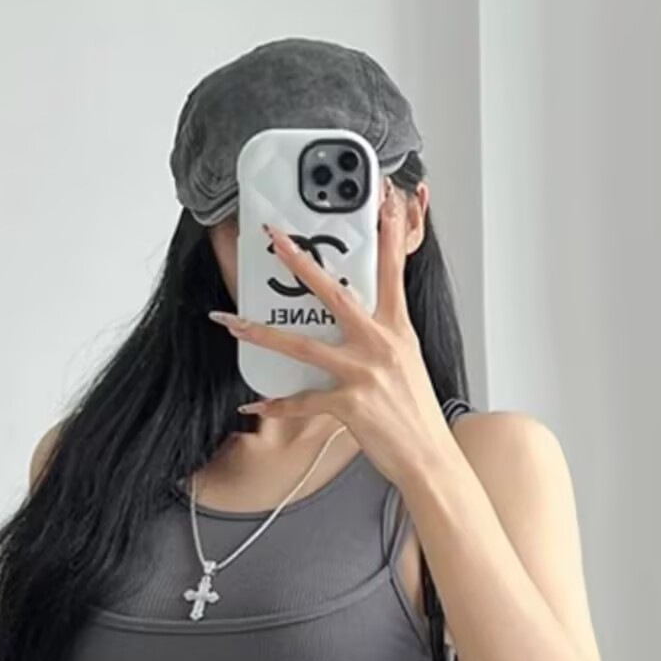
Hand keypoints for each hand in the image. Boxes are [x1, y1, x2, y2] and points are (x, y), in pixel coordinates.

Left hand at [208, 179, 458, 488]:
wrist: (429, 458)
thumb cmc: (417, 415)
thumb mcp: (408, 363)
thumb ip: (384, 337)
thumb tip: (360, 322)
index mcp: (397, 330)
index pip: (393, 271)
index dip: (389, 235)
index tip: (383, 201)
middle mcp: (380, 345)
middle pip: (334, 294)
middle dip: (300, 265)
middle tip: (275, 240)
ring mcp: (364, 373)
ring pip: (303, 347)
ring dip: (261, 334)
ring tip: (231, 323)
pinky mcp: (350, 405)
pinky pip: (303, 402)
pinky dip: (277, 406)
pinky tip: (255, 405)